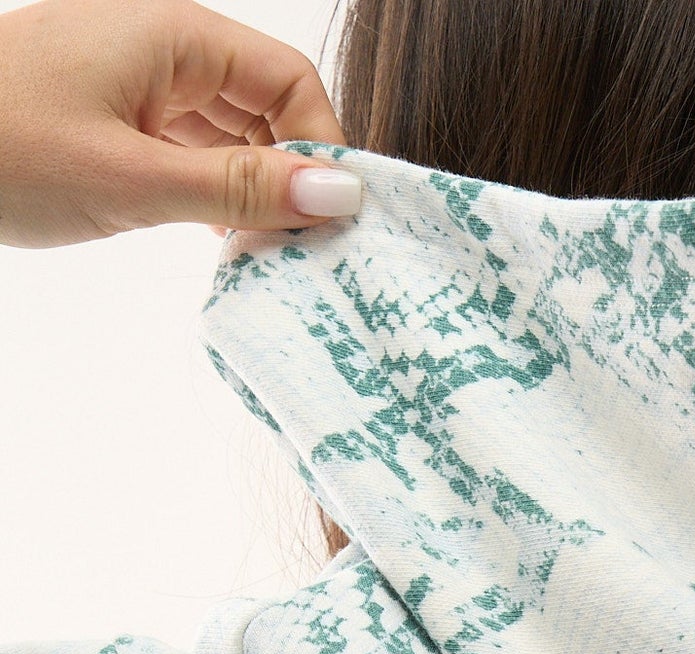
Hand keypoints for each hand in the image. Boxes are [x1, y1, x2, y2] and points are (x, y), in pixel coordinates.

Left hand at [0, 0, 357, 248]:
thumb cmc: (5, 150)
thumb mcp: (133, 180)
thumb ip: (240, 187)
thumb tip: (338, 193)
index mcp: (173, 34)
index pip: (288, 80)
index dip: (323, 147)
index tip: (331, 224)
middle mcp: (161, 45)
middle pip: (266, 106)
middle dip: (292, 175)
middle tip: (302, 254)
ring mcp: (135, 80)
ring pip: (229, 132)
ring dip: (254, 192)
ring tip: (262, 257)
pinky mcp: (112, 117)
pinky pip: (189, 149)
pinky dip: (212, 194)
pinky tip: (217, 244)